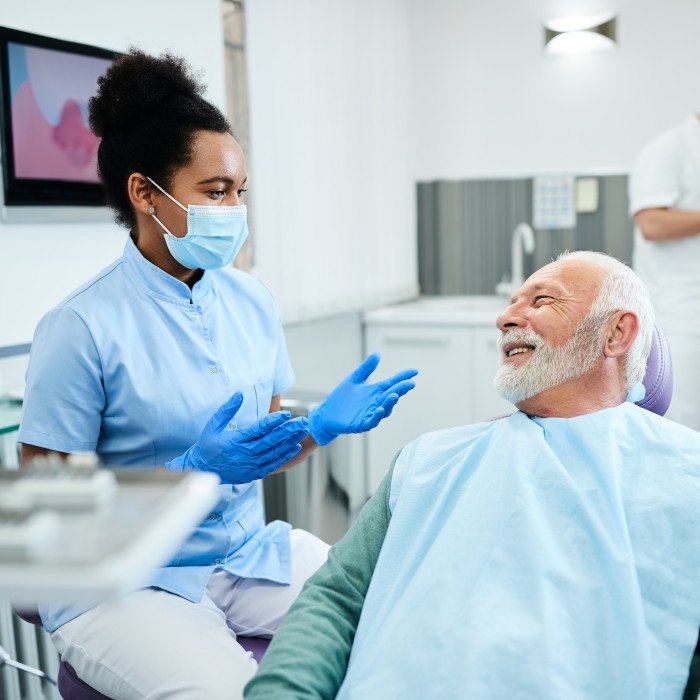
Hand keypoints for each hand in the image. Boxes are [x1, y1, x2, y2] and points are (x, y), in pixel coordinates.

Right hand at [167, 392, 309, 483]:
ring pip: (275, 452)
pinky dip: (284, 456)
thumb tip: (239, 394)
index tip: (286, 414)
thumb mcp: (213, 425)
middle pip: (271, 440)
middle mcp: (245, 453)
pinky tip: (294, 446)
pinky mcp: (254, 473)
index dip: (274, 420)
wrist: (203, 470)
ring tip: (302, 431)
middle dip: (289, 429)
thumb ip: (227, 410)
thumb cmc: (208, 445)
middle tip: (303, 421)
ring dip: (290, 441)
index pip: (259, 428)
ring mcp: (251, 465)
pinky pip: (273, 464)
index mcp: (236, 440)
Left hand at [308, 352, 416, 445]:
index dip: (403, 377)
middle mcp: (376, 402)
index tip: (415, 371)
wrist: (326, 413)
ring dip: (390, 403)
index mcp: (375, 391)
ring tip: (394, 394)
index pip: (393, 383)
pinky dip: (376, 416)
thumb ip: (366, 368)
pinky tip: (379, 409)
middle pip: (392, 395)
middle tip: (410, 383)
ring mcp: (370, 414)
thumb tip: (377, 353)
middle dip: (401, 390)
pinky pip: (372, 421)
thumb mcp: (354, 379)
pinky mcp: (361, 424)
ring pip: (385, 409)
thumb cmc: (341, 398)